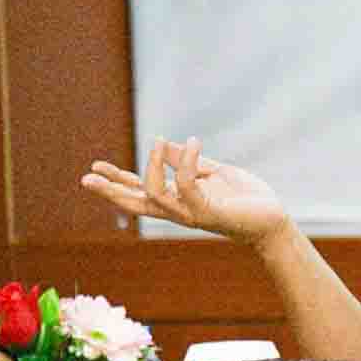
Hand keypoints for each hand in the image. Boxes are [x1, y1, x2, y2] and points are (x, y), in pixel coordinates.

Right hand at [81, 137, 288, 245]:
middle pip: (137, 203)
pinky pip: (188, 186)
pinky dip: (186, 163)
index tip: (95, 168)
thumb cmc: (247, 199)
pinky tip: (193, 143)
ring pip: (155, 196)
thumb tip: (163, 143)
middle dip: (111, 191)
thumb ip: (190, 161)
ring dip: (152, 167)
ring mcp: (193, 214)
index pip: (142, 192)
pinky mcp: (209, 213)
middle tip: (86, 178)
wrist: (273, 219)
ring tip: (157, 141)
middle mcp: (181, 211)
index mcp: (180, 201)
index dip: (119, 181)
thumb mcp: (215, 173)